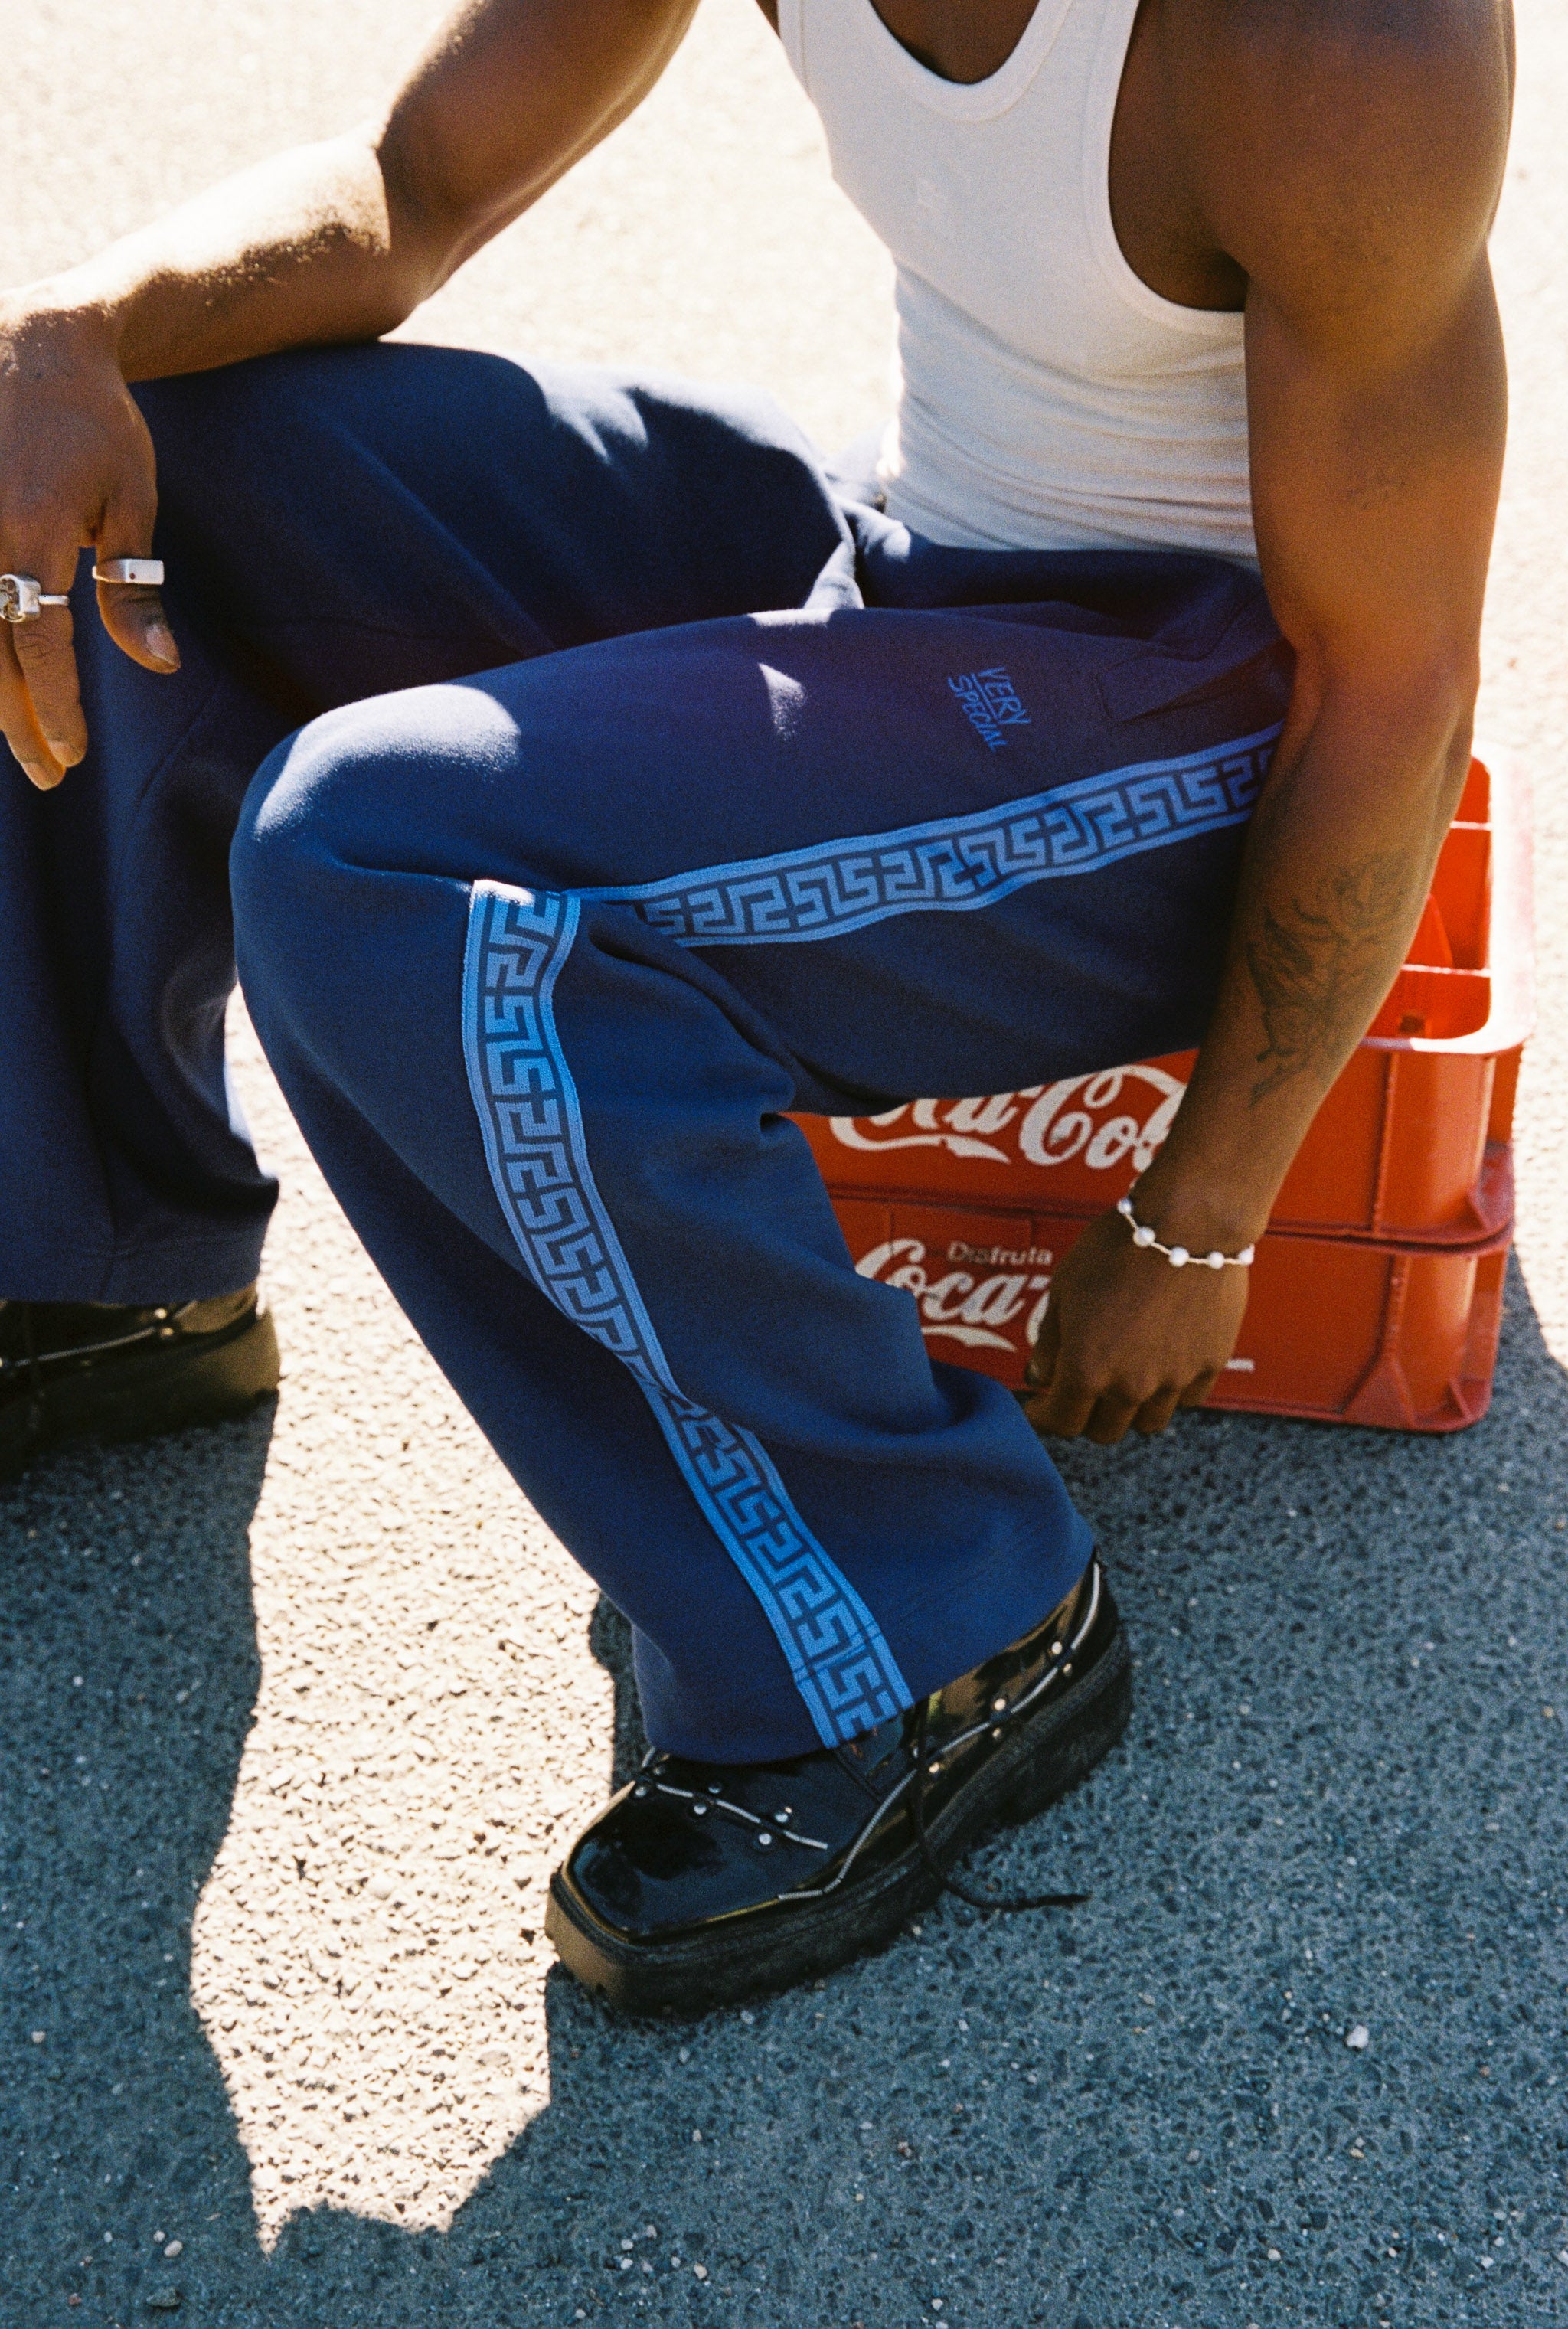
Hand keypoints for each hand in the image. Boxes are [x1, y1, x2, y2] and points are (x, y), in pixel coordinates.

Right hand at [0, 301, 178, 790]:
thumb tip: (158, 665)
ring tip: (17, 738)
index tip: (72, 755)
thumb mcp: (131, 503)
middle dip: (17, 722)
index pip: (39, 646)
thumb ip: (134, 589)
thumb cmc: (98, 425)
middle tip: (47, 774)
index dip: (55, 710)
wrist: (34, 341)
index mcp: (34, 532)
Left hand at [1023, 1208, 1249, 1443]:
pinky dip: (1171, 1391)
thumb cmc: (1116, 1247)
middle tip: (1079, 1392)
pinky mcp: (1210, 1365)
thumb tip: (1041, 1377)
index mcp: (1086, 1369)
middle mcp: (1130, 1386)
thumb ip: (1050, 1342)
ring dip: (1130, 1410)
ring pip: (1148, 1423)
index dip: (1042, 1417)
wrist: (1187, 1222)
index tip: (1038, 1408)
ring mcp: (1174, 1380)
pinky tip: (1162, 1364)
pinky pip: (1187, 1398)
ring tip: (1124, 1379)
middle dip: (1084, 1416)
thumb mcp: (1063, 1289)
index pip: (1060, 1422)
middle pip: (1104, 1431)